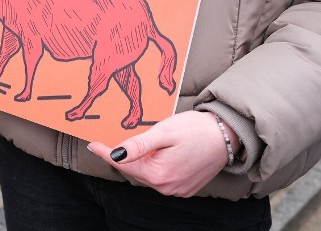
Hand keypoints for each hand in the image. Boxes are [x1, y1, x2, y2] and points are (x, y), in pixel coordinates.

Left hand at [87, 111, 237, 197]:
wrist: (228, 136)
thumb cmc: (196, 129)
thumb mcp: (164, 132)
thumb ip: (139, 144)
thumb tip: (115, 154)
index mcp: (158, 173)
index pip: (124, 164)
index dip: (106, 153)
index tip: (92, 145)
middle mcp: (167, 187)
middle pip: (135, 171)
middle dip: (124, 156)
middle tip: (111, 140)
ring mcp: (177, 190)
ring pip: (148, 175)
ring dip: (141, 162)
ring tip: (139, 144)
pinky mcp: (185, 188)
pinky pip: (162, 178)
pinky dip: (155, 167)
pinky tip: (157, 154)